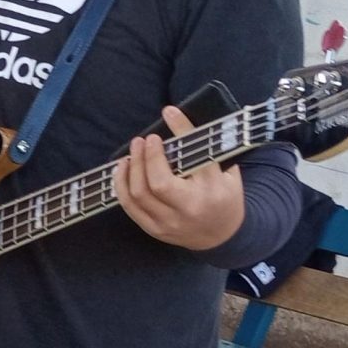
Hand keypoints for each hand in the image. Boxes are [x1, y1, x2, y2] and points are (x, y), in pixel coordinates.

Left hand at [114, 106, 245, 250]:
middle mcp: (190, 208)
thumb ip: (205, 151)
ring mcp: (170, 222)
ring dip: (130, 169)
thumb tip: (176, 118)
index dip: (181, 129)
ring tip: (132, 152)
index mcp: (212, 188)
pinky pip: (130, 207)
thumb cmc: (224, 196)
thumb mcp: (226, 172)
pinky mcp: (155, 230)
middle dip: (147, 157)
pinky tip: (122, 169)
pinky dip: (121, 185)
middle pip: (158, 183)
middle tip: (145, 139)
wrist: (223, 235)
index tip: (169, 111)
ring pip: (139, 194)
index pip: (194, 156)